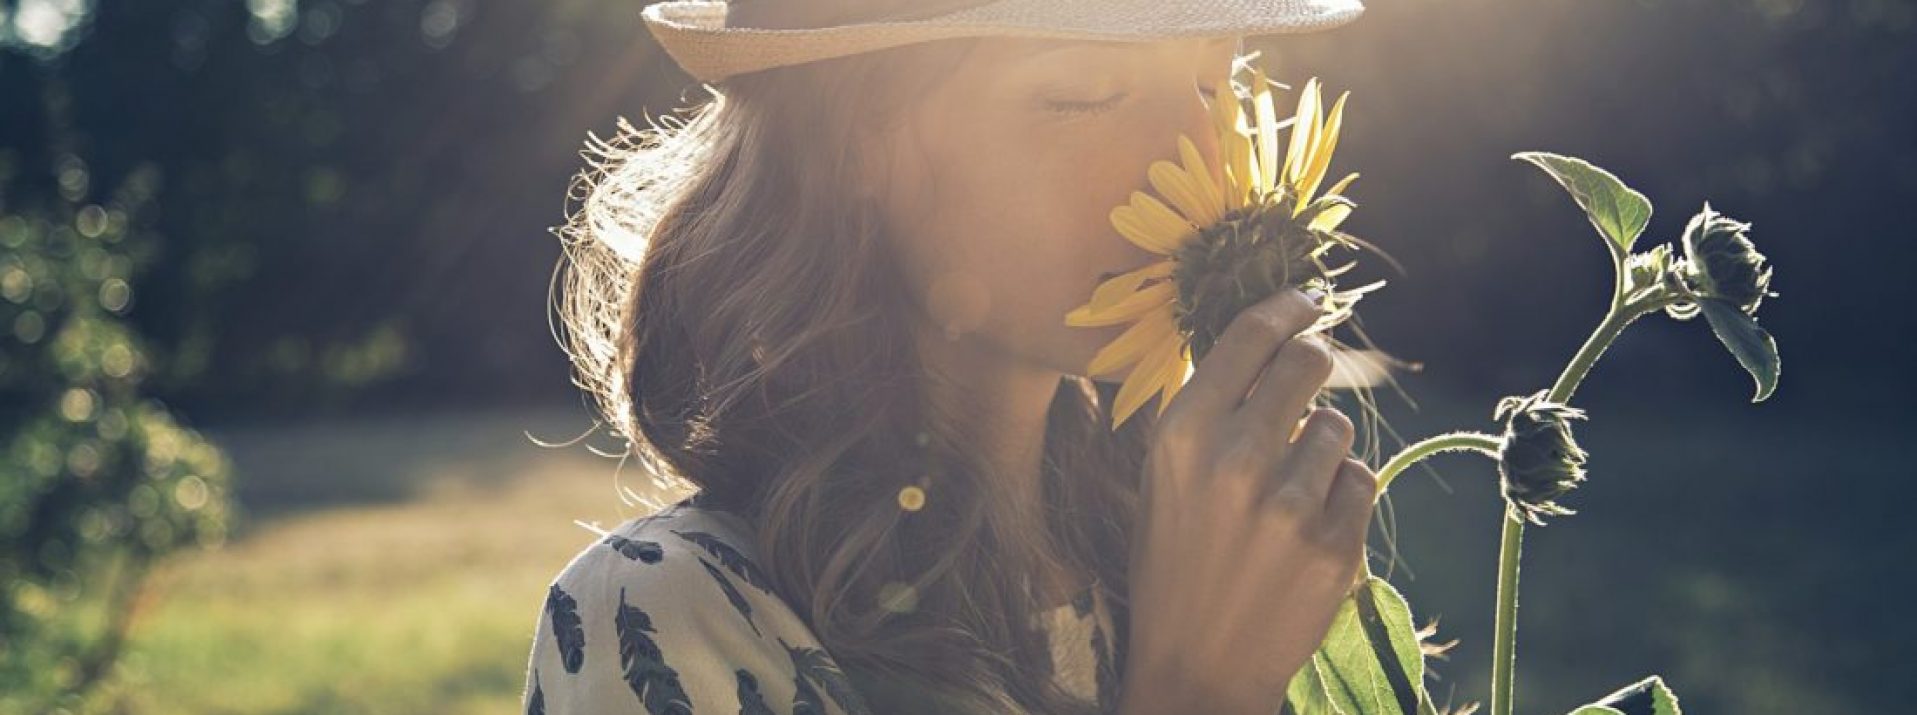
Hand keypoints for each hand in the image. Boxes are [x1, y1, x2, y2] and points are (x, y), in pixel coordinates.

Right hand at [1116, 287, 1378, 714]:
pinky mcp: (1335, 544)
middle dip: (1314, 364)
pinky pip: (1361, 479)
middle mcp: (1235, 460)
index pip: (1251, 336)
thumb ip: (1205, 411)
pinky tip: (1308, 526)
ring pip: (1338, 426)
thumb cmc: (1173, 564)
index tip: (1308, 298)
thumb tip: (1261, 340)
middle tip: (1308, 380)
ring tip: (1288, 490)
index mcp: (1182, 435)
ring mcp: (1290, 505)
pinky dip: (1342, 494)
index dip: (1287, 306)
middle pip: (1309, 363)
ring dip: (1323, 445)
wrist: (1197, 666)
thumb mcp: (1162, 478)